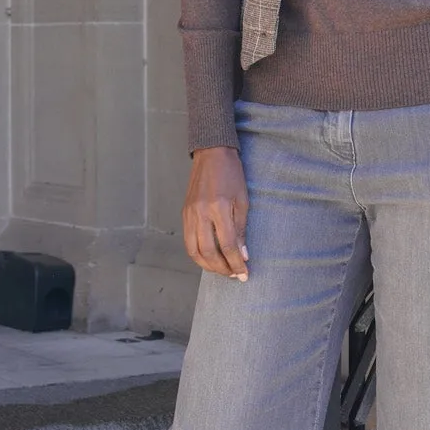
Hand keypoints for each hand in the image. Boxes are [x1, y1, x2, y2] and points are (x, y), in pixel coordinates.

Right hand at [182, 146, 249, 279]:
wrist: (211, 154)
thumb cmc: (232, 175)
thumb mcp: (243, 200)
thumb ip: (241, 229)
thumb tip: (242, 255)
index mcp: (219, 208)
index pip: (228, 245)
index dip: (236, 263)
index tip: (244, 274)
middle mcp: (201, 213)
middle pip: (209, 252)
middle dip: (223, 268)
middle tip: (234, 274)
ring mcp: (190, 214)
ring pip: (194, 251)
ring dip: (208, 265)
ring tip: (222, 269)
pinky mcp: (184, 213)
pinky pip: (188, 241)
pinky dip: (198, 255)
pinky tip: (210, 258)